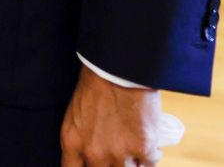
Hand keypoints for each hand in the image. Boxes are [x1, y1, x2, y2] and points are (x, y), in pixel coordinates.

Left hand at [59, 66, 179, 166]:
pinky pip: (150, 163)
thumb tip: (92, 158)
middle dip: (113, 165)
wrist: (119, 67)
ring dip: (133, 163)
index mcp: (72, 142)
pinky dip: (151, 154)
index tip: (96, 164)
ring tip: (134, 149)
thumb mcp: (77, 114)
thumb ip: (82, 140)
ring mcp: (119, 153)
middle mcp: (94, 153)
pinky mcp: (143, 148)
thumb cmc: (96, 84)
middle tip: (118, 151)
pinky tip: (148, 140)